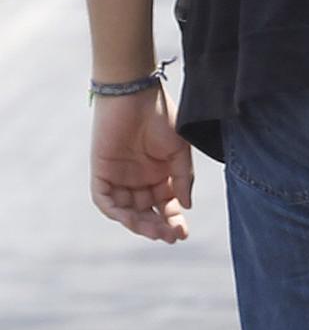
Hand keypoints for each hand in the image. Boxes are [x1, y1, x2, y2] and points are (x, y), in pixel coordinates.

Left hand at [91, 85, 193, 242]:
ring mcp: (120, 178)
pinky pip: (106, 201)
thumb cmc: (161, 117)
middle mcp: (139, 181)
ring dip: (140, 224)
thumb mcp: (180, 151)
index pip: (166, 207)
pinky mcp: (102, 173)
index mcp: (160, 176)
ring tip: (156, 231)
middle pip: (147, 213)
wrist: (136, 94)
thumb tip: (186, 206)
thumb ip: (182, 178)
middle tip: (171, 235)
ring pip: (127, 212)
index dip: (174, 221)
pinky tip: (132, 219)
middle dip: (158, 227)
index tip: (183, 232)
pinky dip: (116, 212)